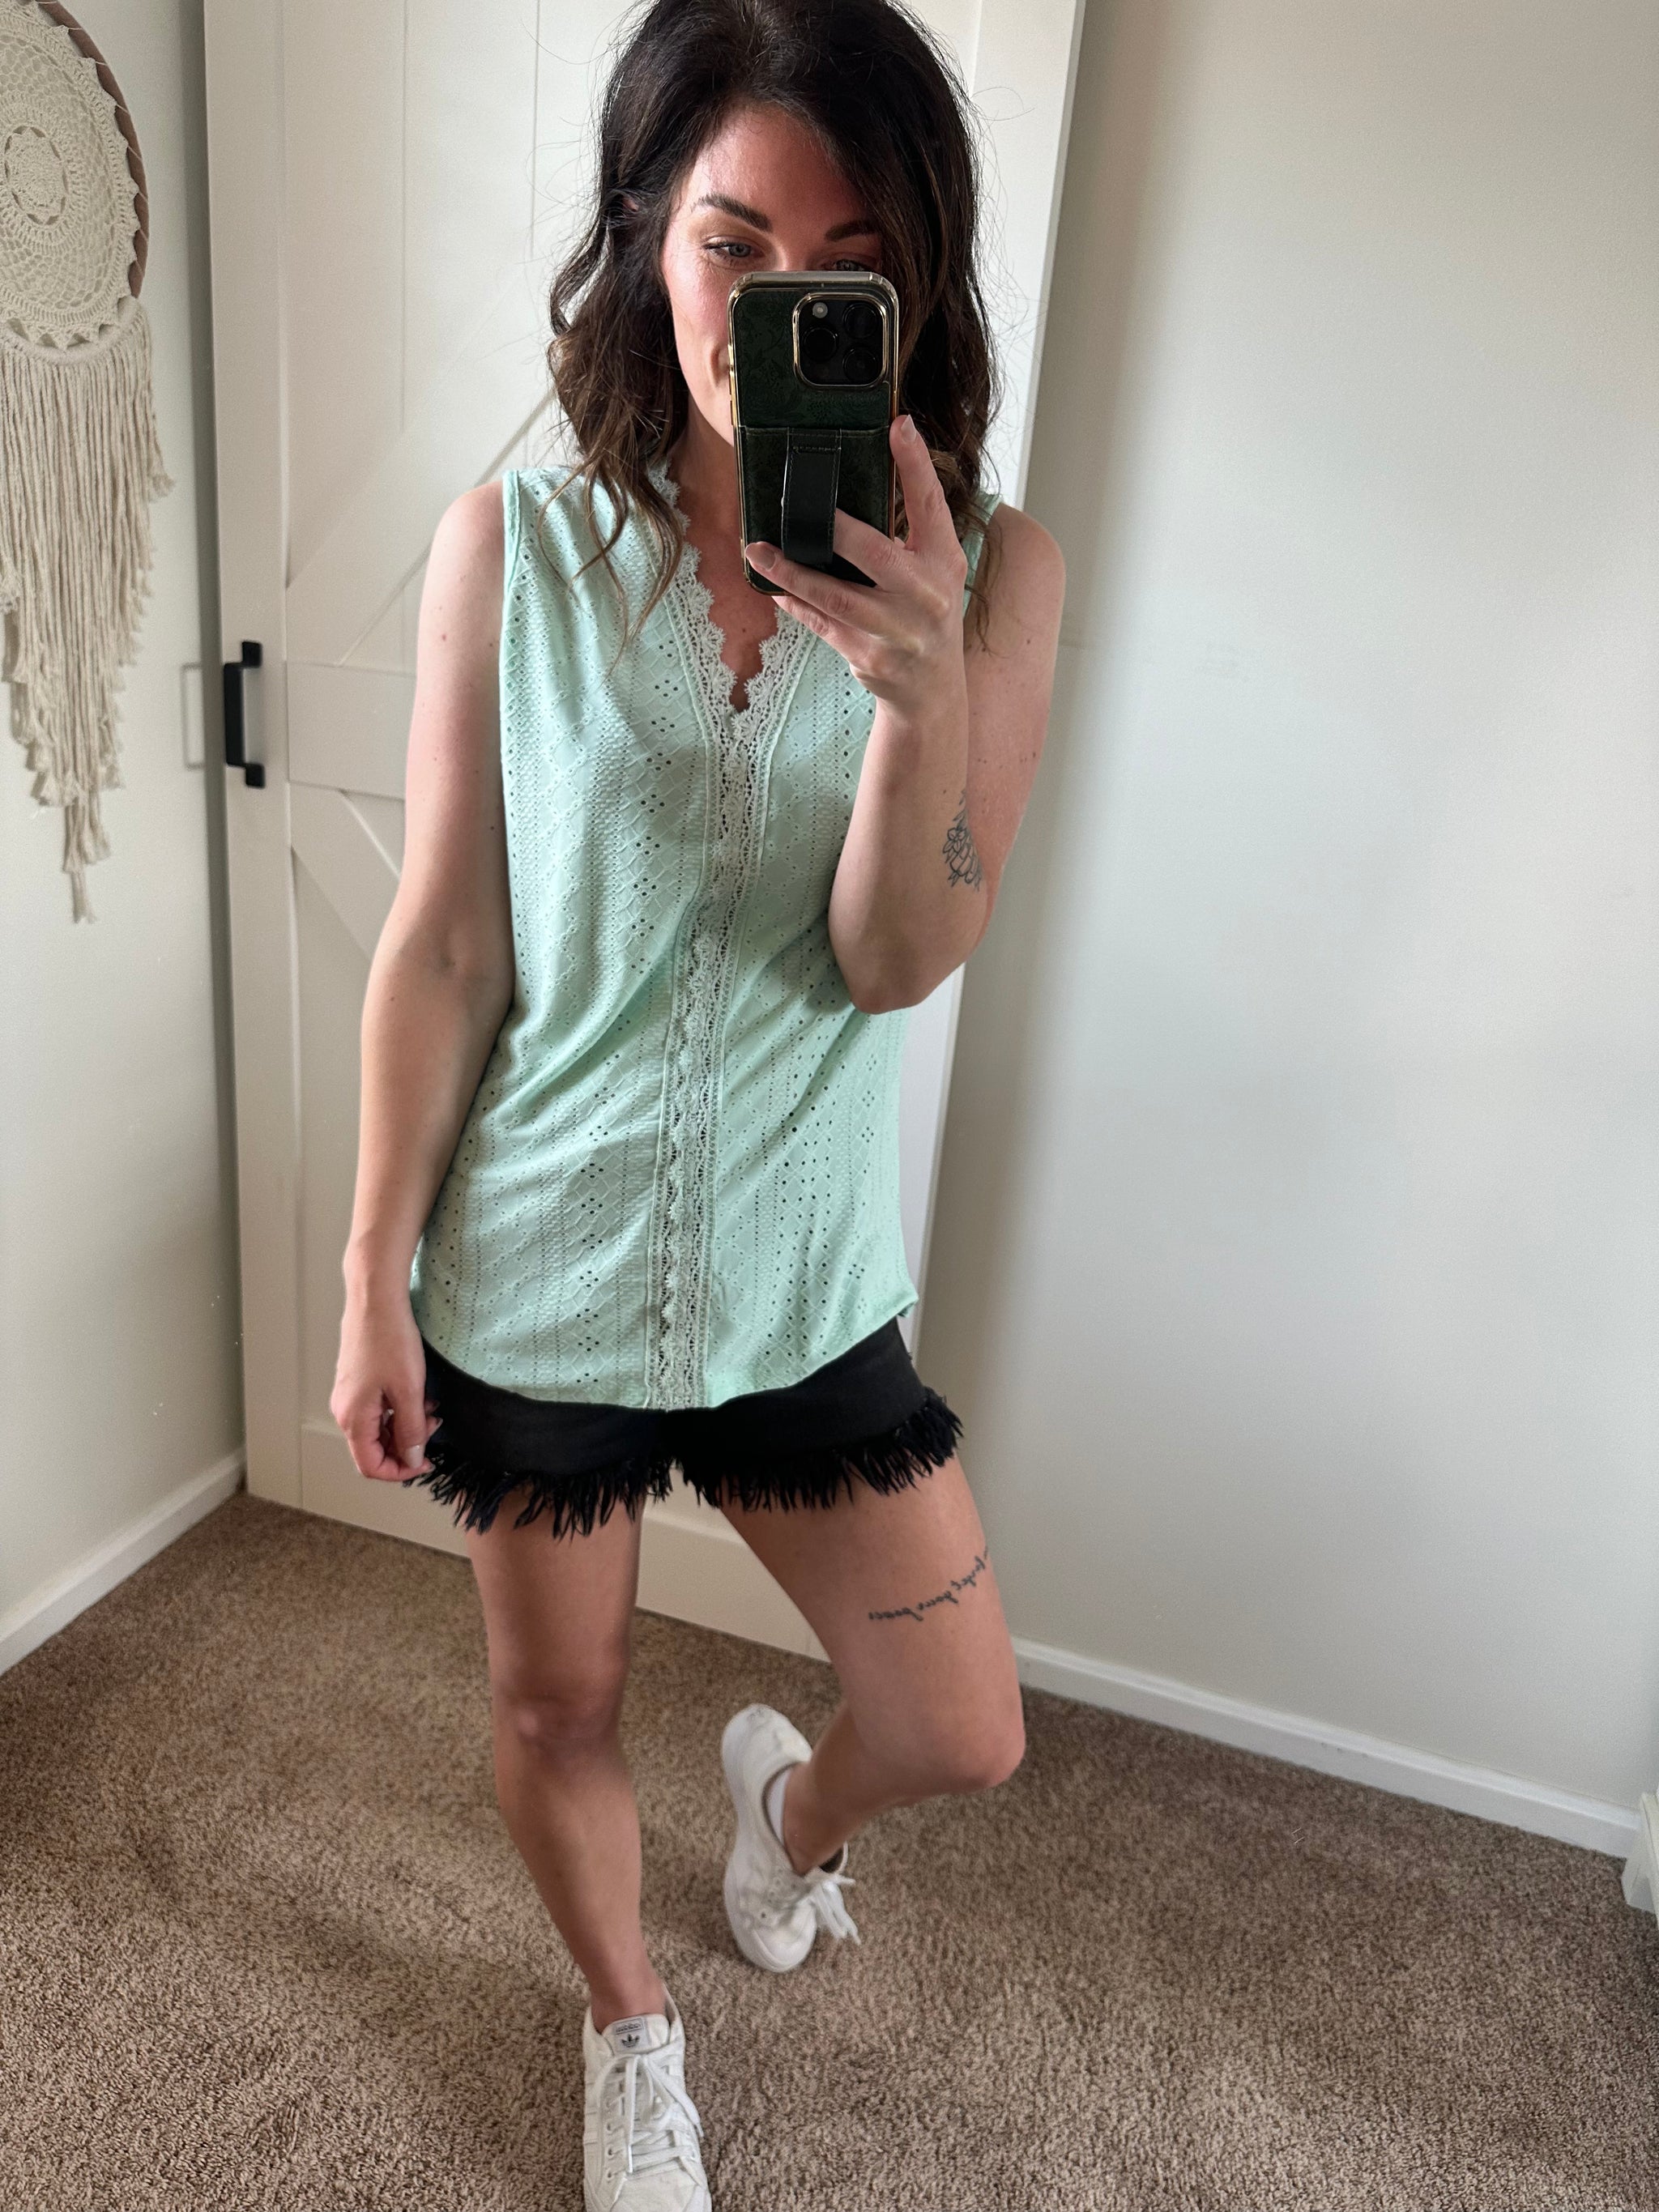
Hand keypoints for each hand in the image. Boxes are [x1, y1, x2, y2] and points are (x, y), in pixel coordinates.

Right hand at [330, 1291, 439, 1482]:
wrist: (375, 1299)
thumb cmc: (389, 1339)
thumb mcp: (409, 1391)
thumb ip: (411, 1429)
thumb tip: (413, 1458)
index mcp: (353, 1418)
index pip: (371, 1466)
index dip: (400, 1471)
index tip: (426, 1462)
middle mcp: (345, 1411)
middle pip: (374, 1449)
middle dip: (407, 1445)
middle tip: (433, 1427)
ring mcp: (350, 1395)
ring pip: (378, 1428)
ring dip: (406, 1426)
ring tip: (429, 1407)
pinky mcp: (358, 1382)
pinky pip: (378, 1409)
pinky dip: (399, 1409)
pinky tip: (417, 1394)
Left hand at [742, 414, 969, 722]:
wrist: (932, 689)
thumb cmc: (926, 613)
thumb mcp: (935, 570)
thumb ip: (911, 530)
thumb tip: (863, 478)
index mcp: (945, 562)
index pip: (931, 505)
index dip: (915, 464)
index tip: (898, 424)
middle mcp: (925, 596)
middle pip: (875, 555)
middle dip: (837, 530)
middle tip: (801, 506)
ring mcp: (895, 631)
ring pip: (835, 597)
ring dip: (792, 573)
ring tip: (759, 552)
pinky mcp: (866, 655)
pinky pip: (821, 623)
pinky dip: (795, 603)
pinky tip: (773, 587)